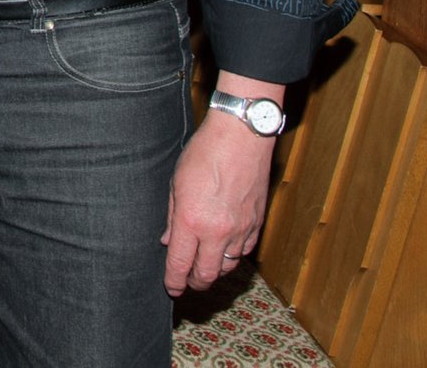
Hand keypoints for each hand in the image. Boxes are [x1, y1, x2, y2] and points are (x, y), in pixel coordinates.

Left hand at [162, 78, 281, 294]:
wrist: (241, 137)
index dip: (174, 281)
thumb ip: (173, 217)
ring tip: (203, 267)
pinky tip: (224, 251)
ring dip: (215, 270)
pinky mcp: (257, 223)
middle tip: (186, 282)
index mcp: (192, 221)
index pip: (181, 265)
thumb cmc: (203, 154)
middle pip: (207, 274)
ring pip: (228, 265)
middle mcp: (218, 231)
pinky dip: (233, 255)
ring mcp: (241, 229)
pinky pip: (245, 250)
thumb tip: (169, 241)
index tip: (171, 289)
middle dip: (195, 282)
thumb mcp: (176, 184)